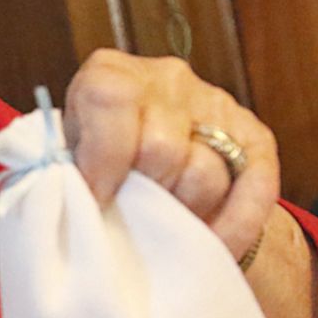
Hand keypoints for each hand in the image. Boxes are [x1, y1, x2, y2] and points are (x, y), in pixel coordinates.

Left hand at [62, 50, 317, 317]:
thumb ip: (64, 168)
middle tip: (132, 218)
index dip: (102, 158)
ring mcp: (214, 104)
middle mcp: (165, 79)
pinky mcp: (254, 137)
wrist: (149, 163)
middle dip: (144, 195)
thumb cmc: (95, 165)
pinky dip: (232, 226)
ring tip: (163, 227)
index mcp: (109, 73)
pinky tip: (211, 245)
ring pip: (204, 174)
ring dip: (182, 215)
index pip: (110, 99)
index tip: (97, 200)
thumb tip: (63, 199)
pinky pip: (253, 188)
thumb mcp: (69, 157)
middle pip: (160, 147)